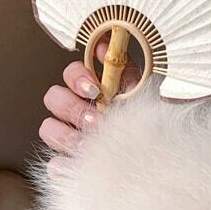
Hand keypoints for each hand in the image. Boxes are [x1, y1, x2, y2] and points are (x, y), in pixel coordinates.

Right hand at [40, 37, 139, 171]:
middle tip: (96, 120)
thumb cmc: (151, 122)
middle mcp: (79, 110)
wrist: (162, 160)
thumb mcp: (144, 93)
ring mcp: (72, 137)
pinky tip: (81, 163)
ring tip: (88, 143)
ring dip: (66, 134)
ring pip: (48, 128)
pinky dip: (63, 164)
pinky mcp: (70, 164)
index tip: (95, 88)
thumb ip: (124, 68)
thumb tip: (103, 45)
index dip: (77, 78)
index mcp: (95, 90)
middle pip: (54, 98)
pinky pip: (54, 164)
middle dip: (73, 108)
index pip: (71, 74)